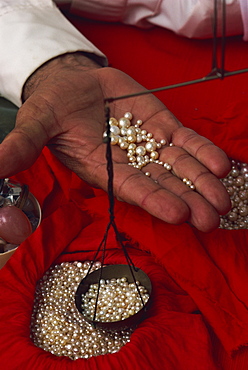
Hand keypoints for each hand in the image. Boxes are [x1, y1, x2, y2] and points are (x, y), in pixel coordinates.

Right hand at [0, 53, 230, 231]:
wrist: (73, 87)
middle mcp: (129, 162)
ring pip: (180, 165)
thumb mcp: (36, 123)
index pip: (131, 188)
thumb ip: (23, 145)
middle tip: (213, 217)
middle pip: (163, 184)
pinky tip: (221, 164)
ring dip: (203, 181)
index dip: (154, 200)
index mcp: (102, 169)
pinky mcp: (161, 125)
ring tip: (224, 197)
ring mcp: (148, 144)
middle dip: (190, 200)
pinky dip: (203, 151)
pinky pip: (185, 140)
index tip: (179, 214)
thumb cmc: (52, 109)